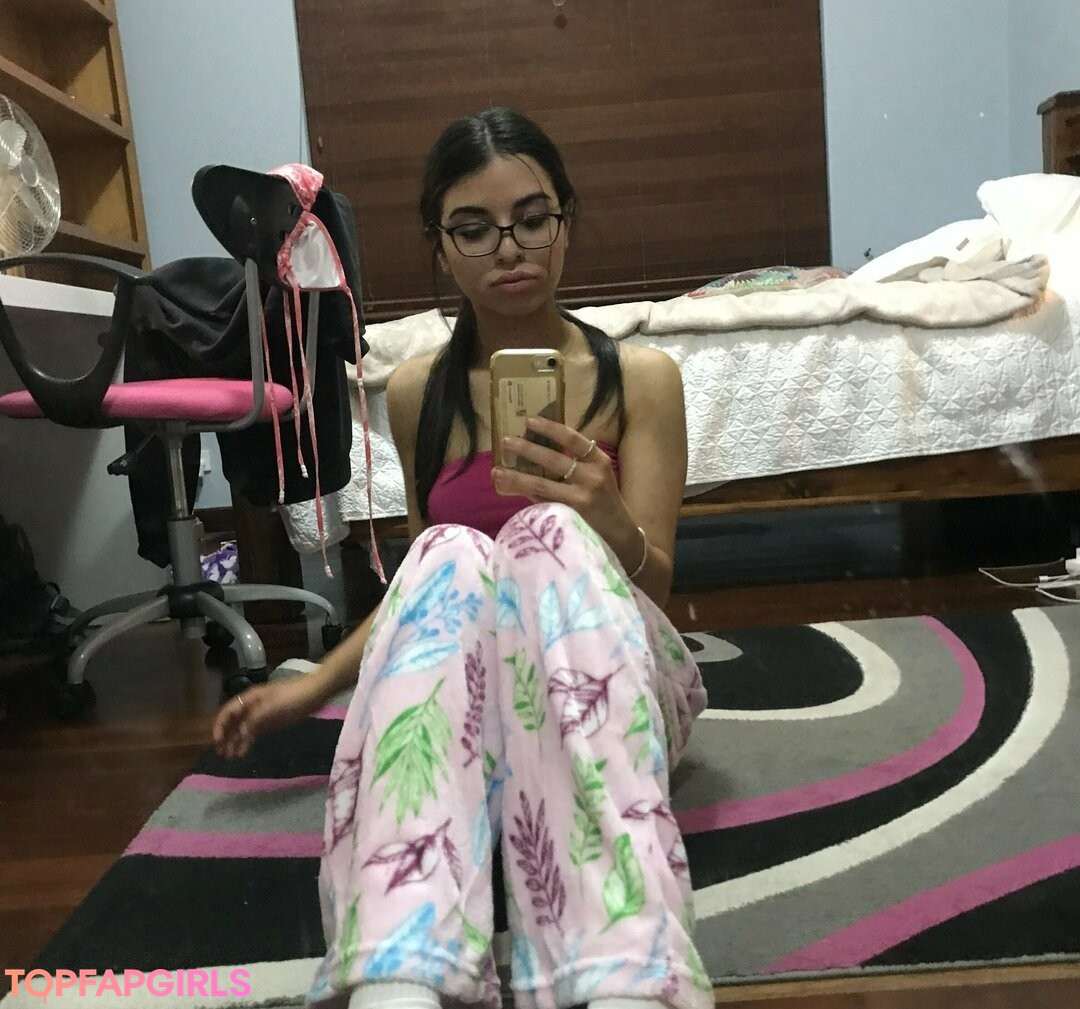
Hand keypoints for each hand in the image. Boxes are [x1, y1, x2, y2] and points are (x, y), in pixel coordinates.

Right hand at [212, 675, 324, 758]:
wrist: (314, 693)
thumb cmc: (292, 697)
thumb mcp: (272, 708)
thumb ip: (255, 721)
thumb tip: (240, 734)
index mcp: (250, 698)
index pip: (228, 711)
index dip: (220, 726)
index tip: (217, 741)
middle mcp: (252, 706)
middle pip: (233, 721)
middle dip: (225, 736)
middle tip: (220, 754)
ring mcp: (262, 714)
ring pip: (243, 729)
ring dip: (235, 741)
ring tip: (229, 757)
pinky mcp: (271, 721)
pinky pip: (255, 732)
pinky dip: (248, 741)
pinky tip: (243, 752)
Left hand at [492, 416, 634, 551]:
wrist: (620, 536)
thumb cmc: (604, 503)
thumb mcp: (598, 477)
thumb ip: (578, 463)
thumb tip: (539, 449)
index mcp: (599, 461)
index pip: (573, 439)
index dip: (550, 428)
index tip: (530, 420)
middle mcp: (592, 476)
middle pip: (553, 459)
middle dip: (526, 449)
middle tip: (505, 441)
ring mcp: (581, 497)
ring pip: (542, 483)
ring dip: (516, 476)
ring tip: (497, 470)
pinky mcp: (571, 515)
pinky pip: (542, 502)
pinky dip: (525, 495)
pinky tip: (508, 490)